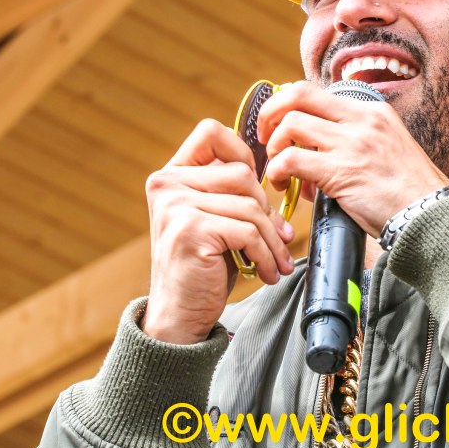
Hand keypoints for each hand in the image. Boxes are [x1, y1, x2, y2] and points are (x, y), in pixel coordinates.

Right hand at [142, 119, 295, 344]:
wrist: (179, 314)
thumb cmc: (205, 265)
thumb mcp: (216, 218)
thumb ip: (232, 190)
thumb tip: (281, 171)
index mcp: (172, 174)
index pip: (211, 133)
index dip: (242, 151)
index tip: (259, 184)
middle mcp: (167, 184)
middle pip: (242, 174)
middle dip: (268, 210)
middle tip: (278, 239)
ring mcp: (175, 206)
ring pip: (250, 205)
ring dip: (272, 239)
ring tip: (276, 261)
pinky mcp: (190, 230)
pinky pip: (247, 231)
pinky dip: (266, 254)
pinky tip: (267, 272)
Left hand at [257, 81, 448, 237]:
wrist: (432, 215)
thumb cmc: (410, 194)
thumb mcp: (388, 151)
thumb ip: (352, 145)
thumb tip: (310, 159)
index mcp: (373, 111)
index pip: (317, 91)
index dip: (289, 105)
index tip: (280, 125)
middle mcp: (362, 120)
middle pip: (298, 94)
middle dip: (271, 112)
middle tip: (265, 137)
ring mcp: (352, 143)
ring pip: (290, 124)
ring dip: (274, 146)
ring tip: (277, 169)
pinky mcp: (342, 171)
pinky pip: (291, 159)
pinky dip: (278, 170)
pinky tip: (282, 184)